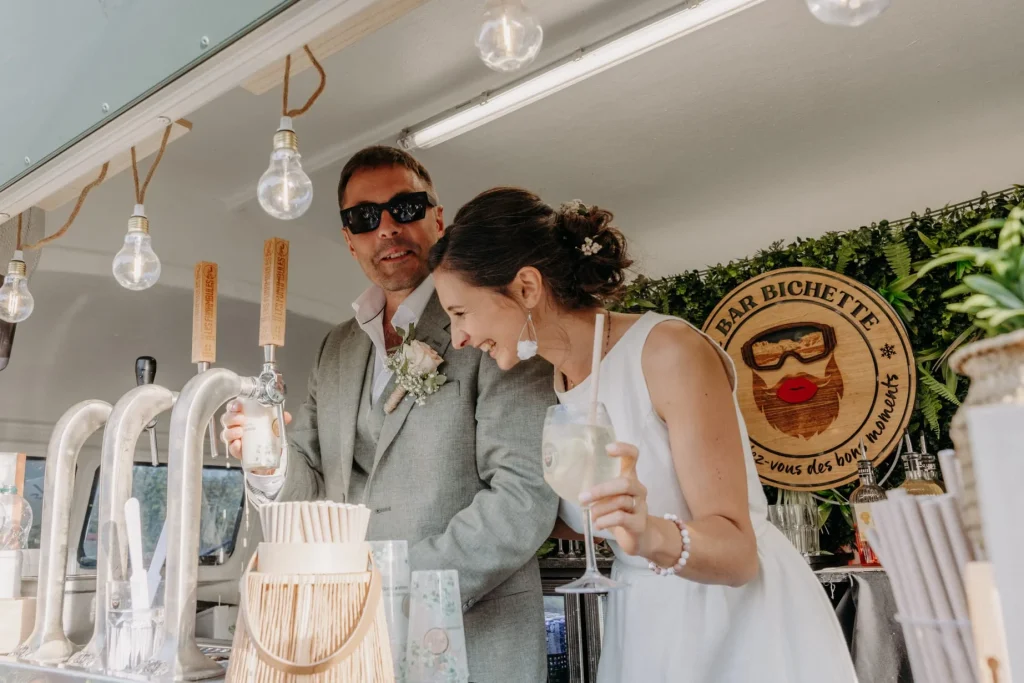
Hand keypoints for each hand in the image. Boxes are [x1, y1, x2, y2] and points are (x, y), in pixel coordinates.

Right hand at [220, 400, 291, 460]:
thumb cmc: (265, 434)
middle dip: (232, 417)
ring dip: (231, 431)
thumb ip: (279, 419)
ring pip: (225, 433)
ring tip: (241, 432)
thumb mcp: (273, 424)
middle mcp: (235, 425)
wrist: (267, 453)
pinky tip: (238, 444)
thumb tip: (286, 416)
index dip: (233, 405)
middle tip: (242, 419)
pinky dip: (234, 446)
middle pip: (226, 418)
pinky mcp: (235, 450)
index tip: (239, 406)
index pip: (233, 407)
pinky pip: (231, 448)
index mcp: (242, 415)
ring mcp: (233, 438)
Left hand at [580, 442, 649, 556]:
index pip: (633, 456)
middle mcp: (638, 489)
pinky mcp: (640, 523)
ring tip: (591, 516)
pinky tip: (598, 525)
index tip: (607, 449)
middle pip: (624, 483)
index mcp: (630, 477)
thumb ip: (598, 488)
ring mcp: (641, 506)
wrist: (639, 537)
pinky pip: (620, 518)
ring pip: (620, 502)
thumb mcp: (609, 497)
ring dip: (599, 509)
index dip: (624, 449)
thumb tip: (571, 483)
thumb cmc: (619, 511)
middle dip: (600, 491)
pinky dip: (605, 521)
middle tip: (582, 498)